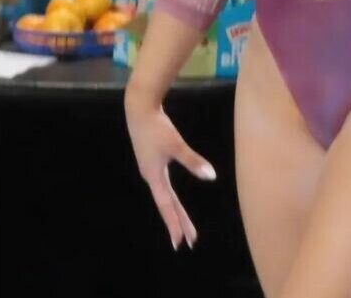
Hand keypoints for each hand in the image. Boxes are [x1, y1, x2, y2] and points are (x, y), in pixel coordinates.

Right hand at [125, 89, 216, 249]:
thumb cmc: (156, 127)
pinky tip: (171, 195)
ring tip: (182, 223)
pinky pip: (162, 186)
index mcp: (154, 176)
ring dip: (173, 210)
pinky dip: (169, 196)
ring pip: (164, 195)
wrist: (139, 108)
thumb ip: (192, 161)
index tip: (181, 242)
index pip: (167, 205)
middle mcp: (150, 176)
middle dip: (177, 222)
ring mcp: (149, 168)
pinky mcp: (151, 160)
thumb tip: (211, 176)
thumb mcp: (175, 144)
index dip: (175, 223)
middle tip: (188, 240)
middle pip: (166, 204)